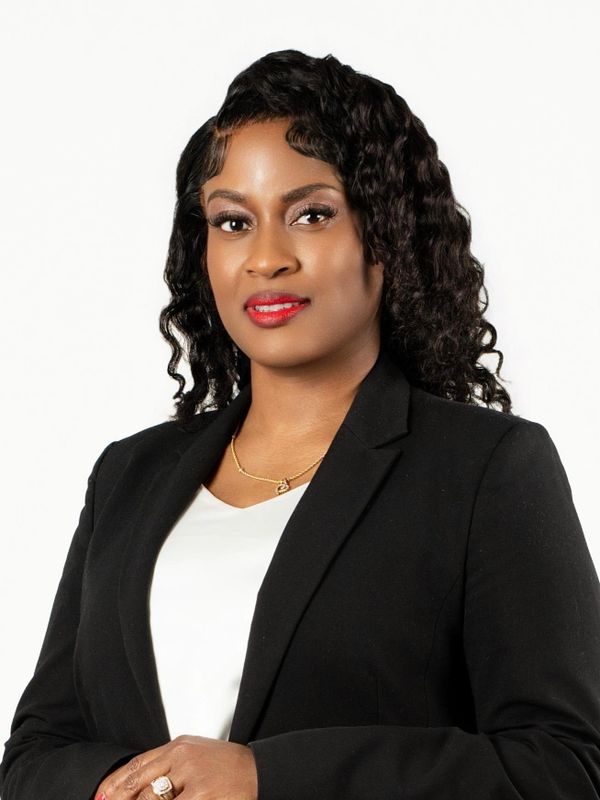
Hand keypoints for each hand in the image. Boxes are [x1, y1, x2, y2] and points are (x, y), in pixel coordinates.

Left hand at [94, 734, 257, 799]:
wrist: (259, 771)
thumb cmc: (228, 767)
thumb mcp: (196, 756)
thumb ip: (169, 767)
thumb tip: (139, 788)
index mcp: (179, 746)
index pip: (138, 764)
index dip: (116, 783)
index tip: (102, 796)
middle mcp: (183, 758)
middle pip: (140, 783)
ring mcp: (193, 778)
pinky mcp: (203, 796)